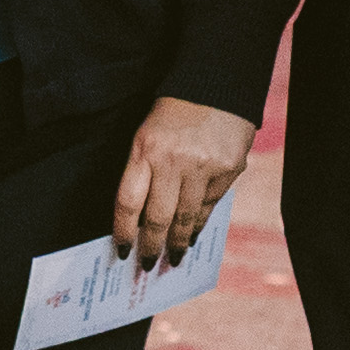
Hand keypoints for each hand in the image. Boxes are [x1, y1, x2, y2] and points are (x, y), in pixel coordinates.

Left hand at [112, 96, 252, 268]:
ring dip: (178, 243)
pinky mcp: (228, 170)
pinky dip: (200, 224)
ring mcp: (203, 168)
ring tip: (174, 258)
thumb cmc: (174, 114)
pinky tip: (194, 235)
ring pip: (187, 218)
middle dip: (151, 246)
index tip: (121, 251)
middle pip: (158, 218)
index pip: (128, 203)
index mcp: (145, 151)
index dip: (124, 232)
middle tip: (147, 264)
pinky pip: (210, 206)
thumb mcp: (147, 136)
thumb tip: (140, 219)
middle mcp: (173, 162)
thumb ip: (144, 173)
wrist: (216, 85)